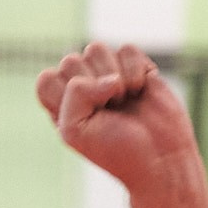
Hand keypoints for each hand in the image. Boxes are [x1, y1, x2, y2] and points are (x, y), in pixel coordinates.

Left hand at [35, 43, 199, 193]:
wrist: (160, 159)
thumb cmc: (116, 150)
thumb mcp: (76, 131)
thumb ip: (75, 94)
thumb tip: (111, 76)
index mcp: (61, 103)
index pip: (47, 79)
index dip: (66, 97)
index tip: (86, 120)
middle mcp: (82, 85)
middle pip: (70, 61)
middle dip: (91, 88)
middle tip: (109, 112)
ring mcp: (109, 73)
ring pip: (96, 49)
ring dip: (113, 78)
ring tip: (123, 101)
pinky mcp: (136, 65)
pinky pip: (127, 49)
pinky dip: (135, 71)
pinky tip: (140, 90)